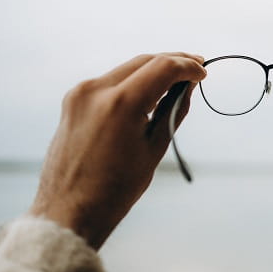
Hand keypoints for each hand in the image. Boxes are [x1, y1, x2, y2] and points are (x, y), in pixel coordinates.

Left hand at [30, 53, 206, 248]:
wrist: (69, 210)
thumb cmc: (115, 189)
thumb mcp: (154, 148)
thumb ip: (173, 110)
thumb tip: (187, 87)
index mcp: (120, 104)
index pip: (163, 67)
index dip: (188, 67)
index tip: (203, 72)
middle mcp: (96, 90)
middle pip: (145, 61)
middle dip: (173, 61)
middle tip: (196, 66)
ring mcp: (80, 93)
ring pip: (127, 68)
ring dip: (153, 69)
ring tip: (177, 79)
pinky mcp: (73, 100)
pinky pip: (111, 80)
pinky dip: (133, 80)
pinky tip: (150, 89)